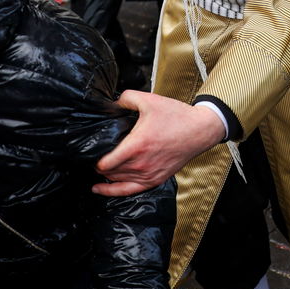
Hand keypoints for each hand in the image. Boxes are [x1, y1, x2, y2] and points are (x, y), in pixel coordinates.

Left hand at [92, 91, 225, 195]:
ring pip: (116, 180)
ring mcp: (148, 174)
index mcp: (137, 145)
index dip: (93, 157)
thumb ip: (126, 98)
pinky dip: (112, 191)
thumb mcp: (150, 100)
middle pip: (108, 171)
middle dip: (97, 163)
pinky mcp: (155, 179)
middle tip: (92, 154)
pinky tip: (100, 188)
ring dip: (105, 174)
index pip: (105, 162)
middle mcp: (141, 164)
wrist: (200, 131)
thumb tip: (112, 103)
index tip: (89, 150)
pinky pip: (128, 190)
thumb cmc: (177, 116)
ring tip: (97, 166)